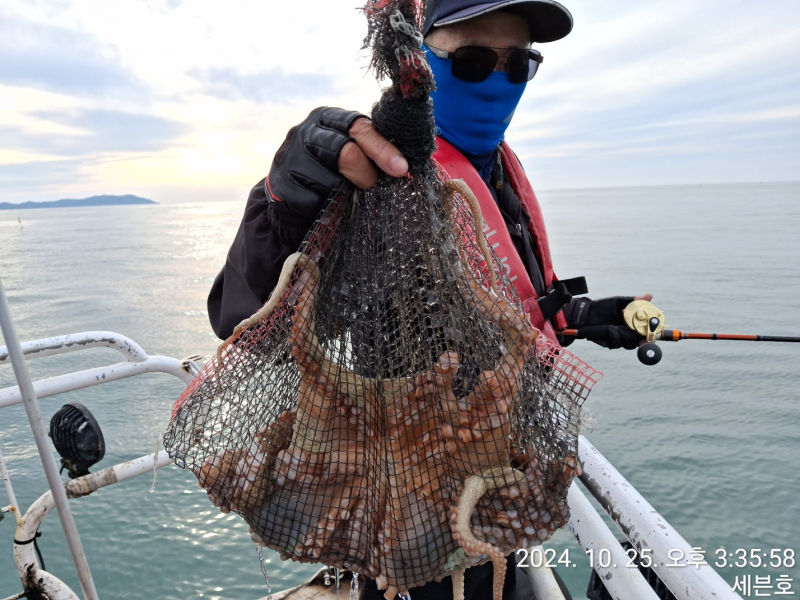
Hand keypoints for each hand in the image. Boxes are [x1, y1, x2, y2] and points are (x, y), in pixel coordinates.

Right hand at [267, 107, 407, 221]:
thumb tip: (404, 165)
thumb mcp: (348, 152)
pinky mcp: (283, 185)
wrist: (291, 198)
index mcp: (327, 118)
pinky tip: (325, 204)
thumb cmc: (330, 172)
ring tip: (344, 195)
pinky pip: (317, 199)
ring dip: (346, 193)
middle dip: (366, 173)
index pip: (359, 127)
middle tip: (373, 186)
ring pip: (332, 180)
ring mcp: (290, 157)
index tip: (401, 169)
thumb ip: (369, 150)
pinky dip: (329, 206)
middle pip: (346, 151)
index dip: (382, 148)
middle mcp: (305, 131)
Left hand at [562, 294, 654, 349]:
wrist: (585, 313)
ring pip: (629, 341)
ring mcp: (618, 339)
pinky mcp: (610, 342)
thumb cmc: (602, 307)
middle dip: (639, 333)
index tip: (655, 328)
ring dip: (625, 332)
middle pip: (639, 339)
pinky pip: (616, 341)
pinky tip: (610, 326)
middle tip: (636, 323)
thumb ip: (635, 301)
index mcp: (632, 323)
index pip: (646, 331)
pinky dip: (614, 333)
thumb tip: (650, 296)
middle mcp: (626, 333)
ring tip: (621, 316)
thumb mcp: (619, 302)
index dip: (652, 332)